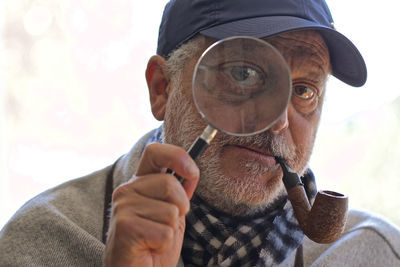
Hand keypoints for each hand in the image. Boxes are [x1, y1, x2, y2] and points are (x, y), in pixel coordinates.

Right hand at [103, 143, 199, 266]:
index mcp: (139, 182)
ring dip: (171, 230)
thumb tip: (192, 171)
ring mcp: (123, 207)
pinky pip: (165, 232)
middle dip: (180, 208)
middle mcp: (127, 190)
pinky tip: (149, 248)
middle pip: (170, 184)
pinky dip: (164, 245)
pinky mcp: (124, 227)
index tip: (192, 171)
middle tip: (167, 225)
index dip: (177, 155)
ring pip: (171, 211)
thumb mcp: (172, 212)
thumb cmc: (154, 243)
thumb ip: (179, 191)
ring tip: (155, 238)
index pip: (155, 152)